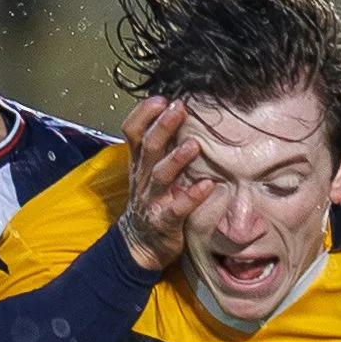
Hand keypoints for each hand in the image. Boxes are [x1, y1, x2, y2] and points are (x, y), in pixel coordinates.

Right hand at [116, 96, 214, 270]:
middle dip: (163, 127)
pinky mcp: (164, 221)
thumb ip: (158, 147)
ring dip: (177, 159)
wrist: (140, 243)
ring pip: (160, 176)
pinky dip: (192, 196)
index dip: (143, 114)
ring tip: (194, 145)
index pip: (133, 132)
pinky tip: (207, 186)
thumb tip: (177, 114)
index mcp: (138, 163)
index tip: (161, 98)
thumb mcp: (147, 171)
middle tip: (179, 108)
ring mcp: (152, 199)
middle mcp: (142, 178)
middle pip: (149, 148)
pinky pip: (177, 208)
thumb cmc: (151, 201)